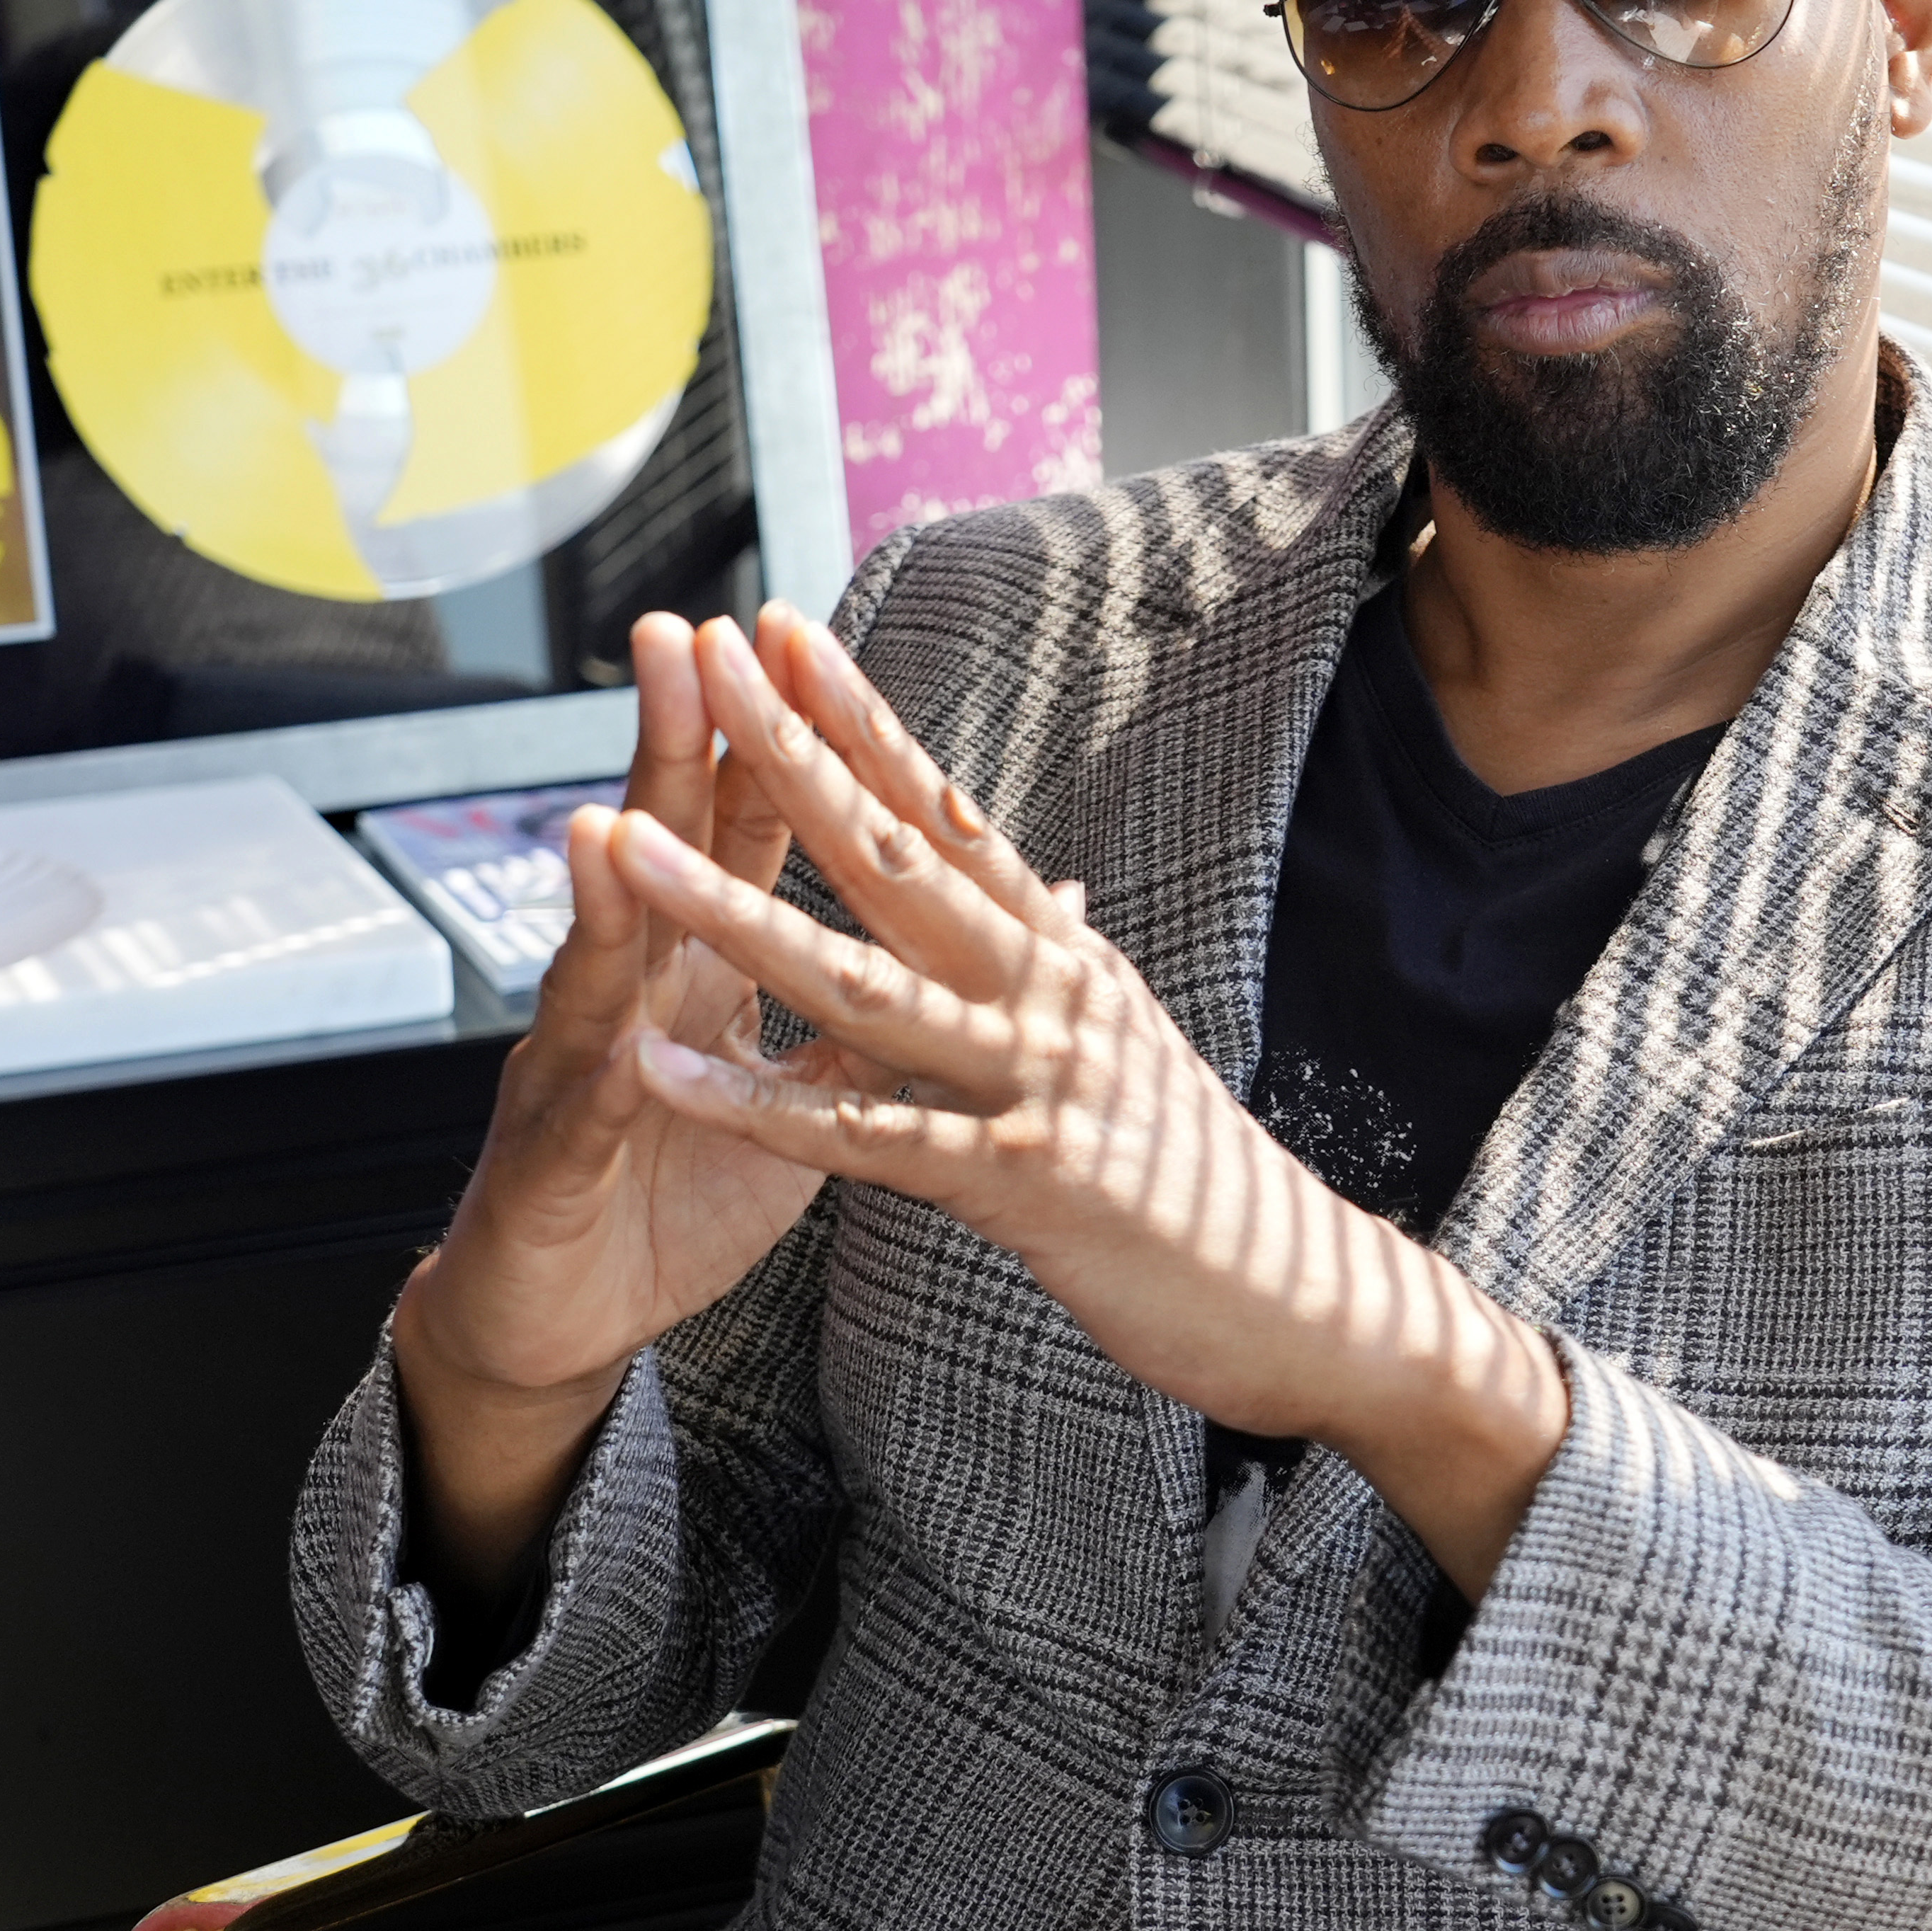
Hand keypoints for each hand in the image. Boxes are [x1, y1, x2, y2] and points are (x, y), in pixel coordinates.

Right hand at [388, 611, 884, 1602]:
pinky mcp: (552, 1157)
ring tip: (609, 816)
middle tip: (679, 639)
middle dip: (668, 748)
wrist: (569, 1316)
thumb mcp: (800, 1095)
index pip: (737, 833)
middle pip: (656, 850)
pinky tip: (599, 1036)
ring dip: (604, 891)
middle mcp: (632, 993)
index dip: (767, 742)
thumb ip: (867, 1009)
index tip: (790, 637)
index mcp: (698, 970)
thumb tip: (984, 935)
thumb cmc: (677, 1192)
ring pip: (597, 961)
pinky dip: (591, 1062)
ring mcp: (579, 1065)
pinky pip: (578, 1104)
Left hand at [603, 607, 1571, 1593]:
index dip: (862, 718)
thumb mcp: (1125, 1047)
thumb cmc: (1198, 1181)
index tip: (784, 629)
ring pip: (860, 984)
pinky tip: (660, 1067)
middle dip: (795, 754)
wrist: (1302, 1300)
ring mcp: (1036, 1079)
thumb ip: (1065, 967)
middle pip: (898, 857)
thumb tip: (1050, 890)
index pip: (945, 811)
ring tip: (629, 847)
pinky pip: (861, 1135)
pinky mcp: (1019, 1181)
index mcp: (1062, 953)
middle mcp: (1050, 991)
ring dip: (733, 912)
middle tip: (712, 657)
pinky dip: (753, 1103)